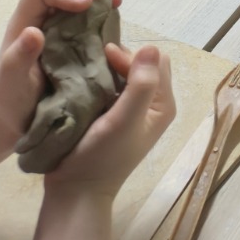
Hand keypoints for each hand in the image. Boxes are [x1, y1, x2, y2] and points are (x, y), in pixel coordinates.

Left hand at [0, 0, 110, 158]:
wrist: (20, 118)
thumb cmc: (13, 102)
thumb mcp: (11, 85)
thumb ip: (18, 59)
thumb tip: (33, 31)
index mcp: (25, 20)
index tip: (84, 5)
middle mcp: (43, 13)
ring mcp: (60, 19)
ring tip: (110, 3)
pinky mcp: (77, 29)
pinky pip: (91, 2)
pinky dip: (104, 0)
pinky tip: (114, 8)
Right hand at [45, 44, 174, 201]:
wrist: (76, 191)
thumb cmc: (103, 156)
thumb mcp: (125, 119)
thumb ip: (141, 85)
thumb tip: (151, 47)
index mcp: (163, 105)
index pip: (156, 62)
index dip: (133, 56)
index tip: (104, 58)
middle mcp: (153, 106)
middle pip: (144, 66)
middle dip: (123, 59)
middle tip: (96, 61)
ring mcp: (134, 112)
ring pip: (127, 76)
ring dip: (111, 69)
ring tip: (90, 69)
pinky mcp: (114, 117)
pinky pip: (113, 88)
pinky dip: (103, 81)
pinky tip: (87, 82)